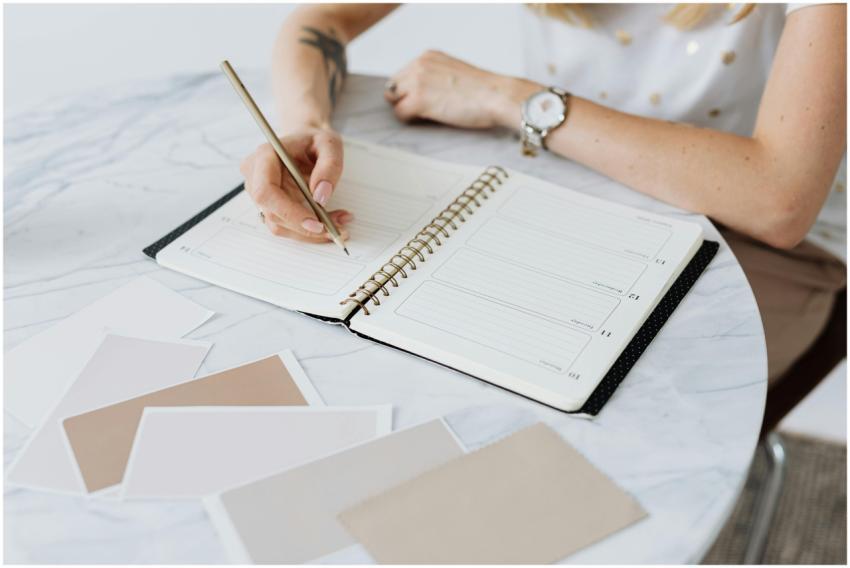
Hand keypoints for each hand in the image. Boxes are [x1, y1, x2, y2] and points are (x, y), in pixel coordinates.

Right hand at [240, 127, 351, 242]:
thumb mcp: (330, 144)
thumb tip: (320, 197)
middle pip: (272, 213)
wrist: (306, 141)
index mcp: (265, 156)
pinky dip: (307, 230)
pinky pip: (285, 225)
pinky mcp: (269, 205)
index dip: (289, 212)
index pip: (266, 191)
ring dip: (309, 232)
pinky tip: (330, 222)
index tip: (317, 224)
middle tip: (337, 229)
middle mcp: (255, 175)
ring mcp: (259, 193)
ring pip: (278, 225)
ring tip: (338, 223)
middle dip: (305, 227)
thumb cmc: (315, 140)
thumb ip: (329, 167)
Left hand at [384, 50, 540, 128]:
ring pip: (394, 100)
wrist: (498, 96)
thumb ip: (435, 76)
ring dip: (406, 110)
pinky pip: (400, 114)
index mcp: (428, 56)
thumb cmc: (484, 90)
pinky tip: (428, 121)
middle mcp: (419, 65)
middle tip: (423, 112)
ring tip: (427, 116)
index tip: (422, 101)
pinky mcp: (419, 100)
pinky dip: (410, 120)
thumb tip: (422, 93)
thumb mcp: (454, 72)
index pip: (402, 75)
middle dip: (404, 100)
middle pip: (393, 87)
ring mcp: (417, 82)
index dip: (409, 91)